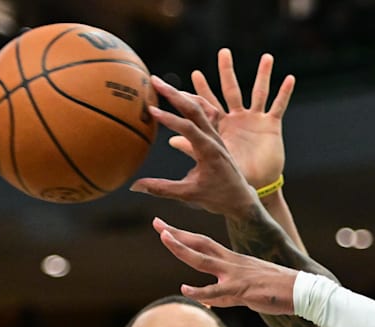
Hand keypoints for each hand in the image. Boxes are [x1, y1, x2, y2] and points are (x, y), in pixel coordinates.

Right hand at [131, 76, 260, 217]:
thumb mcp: (188, 194)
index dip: (169, 119)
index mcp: (210, 151)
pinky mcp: (216, 136)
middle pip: (194, 109)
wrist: (241, 198)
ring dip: (183, 94)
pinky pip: (206, 113)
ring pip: (201, 108)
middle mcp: (215, 139)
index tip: (152, 110)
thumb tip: (134, 186)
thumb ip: (161, 189)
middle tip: (154, 80)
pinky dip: (193, 103)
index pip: (189, 129)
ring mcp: (217, 135)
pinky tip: (180, 97)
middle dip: (174, 93)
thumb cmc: (217, 198)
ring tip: (163, 85)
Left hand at [153, 218, 297, 314]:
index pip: (203, 243)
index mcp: (233, 260)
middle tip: (157, 223)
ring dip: (183, 249)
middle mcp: (231, 263)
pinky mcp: (241, 290)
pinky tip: (185, 289)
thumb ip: (225, 296)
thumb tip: (208, 303)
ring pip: (203, 260)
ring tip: (165, 239)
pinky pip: (215, 292)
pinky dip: (199, 291)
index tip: (166, 228)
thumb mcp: (246, 291)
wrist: (300, 290)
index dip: (184, 235)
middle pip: (199, 243)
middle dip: (177, 234)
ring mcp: (235, 274)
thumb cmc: (276, 290)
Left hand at [172, 49, 293, 189]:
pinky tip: (289, 79)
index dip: (200, 90)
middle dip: (227, 71)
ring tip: (267, 58)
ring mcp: (255, 120)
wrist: (254, 188)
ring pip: (259, 92)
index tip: (193, 74)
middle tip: (223, 52)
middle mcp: (237, 118)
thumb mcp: (210, 158)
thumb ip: (191, 148)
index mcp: (220, 125)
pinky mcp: (271, 126)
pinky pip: (278, 106)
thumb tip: (170, 141)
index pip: (208, 103)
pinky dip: (284, 93)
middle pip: (231, 89)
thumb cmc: (229, 176)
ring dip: (263, 75)